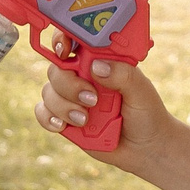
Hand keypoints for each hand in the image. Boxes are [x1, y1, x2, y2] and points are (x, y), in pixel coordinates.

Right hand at [32, 34, 178, 172]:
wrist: (145, 149)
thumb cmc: (146, 113)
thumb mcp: (141, 90)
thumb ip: (123, 75)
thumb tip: (96, 66)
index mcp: (98, 61)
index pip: (73, 41)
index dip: (62, 40)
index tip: (65, 51)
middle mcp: (80, 76)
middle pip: (56, 69)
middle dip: (69, 85)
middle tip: (91, 99)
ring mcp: (70, 98)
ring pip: (48, 92)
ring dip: (64, 106)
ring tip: (86, 120)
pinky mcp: (63, 118)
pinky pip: (43, 113)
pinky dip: (49, 118)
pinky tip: (64, 126)